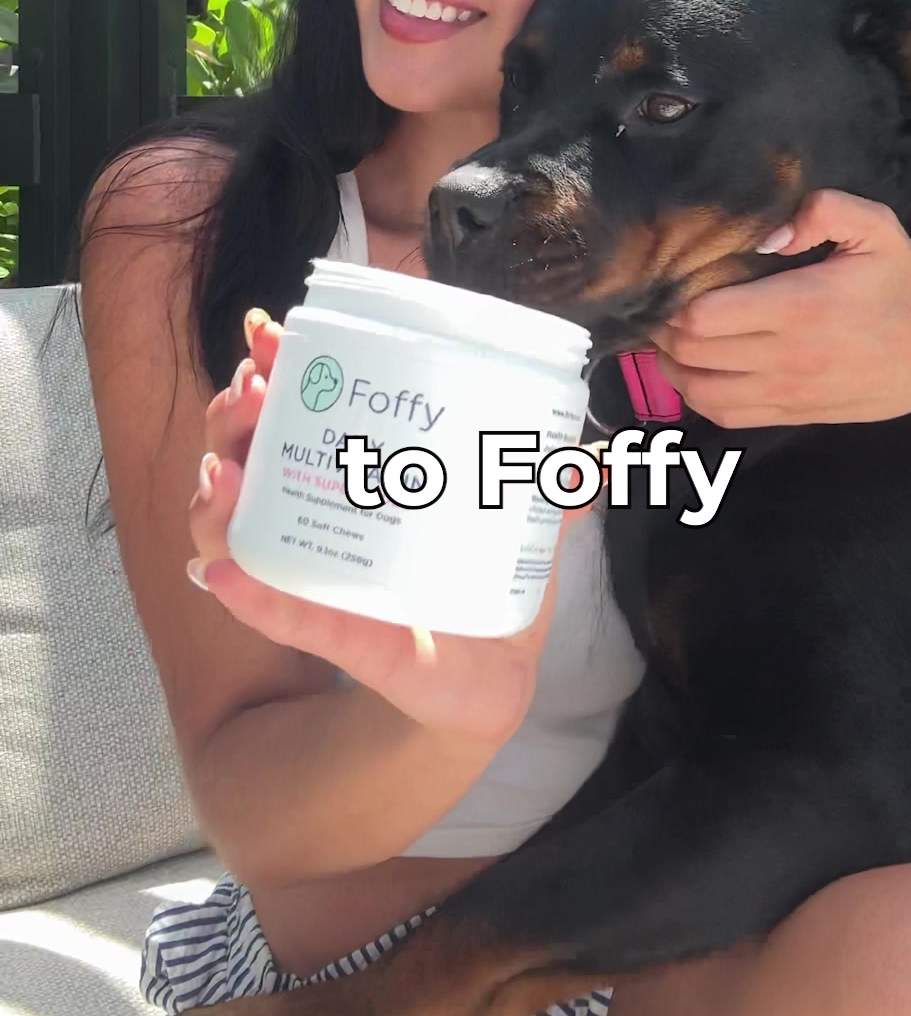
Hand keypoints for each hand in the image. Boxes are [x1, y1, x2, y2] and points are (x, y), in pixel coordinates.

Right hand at [187, 311, 582, 745]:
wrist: (494, 681)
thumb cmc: (484, 585)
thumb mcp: (519, 529)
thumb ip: (547, 491)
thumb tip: (589, 461)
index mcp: (352, 475)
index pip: (294, 409)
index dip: (273, 369)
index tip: (268, 334)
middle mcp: (316, 516)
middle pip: (246, 453)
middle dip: (235, 415)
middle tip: (252, 391)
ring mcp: (312, 575)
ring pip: (235, 526)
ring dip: (217, 494)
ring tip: (224, 471)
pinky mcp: (335, 637)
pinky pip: (281, 615)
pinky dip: (251, 594)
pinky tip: (223, 573)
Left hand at [650, 189, 910, 427]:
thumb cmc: (901, 279)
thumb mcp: (874, 226)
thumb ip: (822, 209)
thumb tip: (769, 233)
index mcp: (801, 306)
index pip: (703, 317)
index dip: (674, 302)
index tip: (672, 283)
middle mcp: (790, 357)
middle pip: (692, 354)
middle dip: (664, 331)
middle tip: (660, 309)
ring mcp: (791, 392)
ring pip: (701, 393)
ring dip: (673, 368)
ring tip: (669, 342)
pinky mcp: (797, 414)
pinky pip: (728, 416)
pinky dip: (699, 397)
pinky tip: (697, 372)